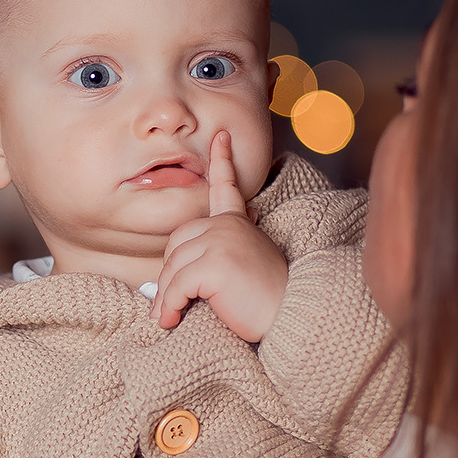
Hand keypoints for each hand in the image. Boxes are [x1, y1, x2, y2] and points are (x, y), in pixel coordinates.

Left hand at [150, 130, 286, 339]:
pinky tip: (173, 321)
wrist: (291, 316)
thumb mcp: (242, 266)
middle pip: (176, 243)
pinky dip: (169, 306)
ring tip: (169, 318)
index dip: (222, 161)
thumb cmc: (266, 301)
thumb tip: (177, 271)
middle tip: (169, 304)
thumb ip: (218, 254)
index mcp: (237, 223)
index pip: (226, 188)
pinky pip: (176, 285)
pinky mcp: (214, 262)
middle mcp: (228, 226)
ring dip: (166, 298)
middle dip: (169, 276)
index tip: (220, 136)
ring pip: (172, 266)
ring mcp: (221, 240)